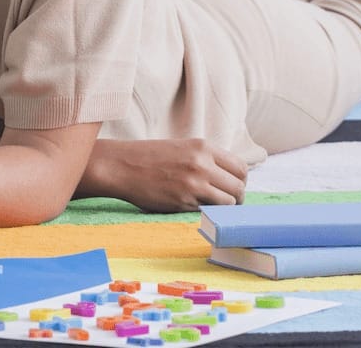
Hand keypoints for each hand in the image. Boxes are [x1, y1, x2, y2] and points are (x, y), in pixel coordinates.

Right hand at [90, 138, 246, 212]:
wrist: (120, 165)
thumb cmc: (149, 157)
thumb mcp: (182, 148)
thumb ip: (206, 159)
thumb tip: (229, 178)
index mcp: (203, 147)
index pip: (240, 168)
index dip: (240, 181)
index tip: (233, 187)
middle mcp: (202, 163)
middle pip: (238, 187)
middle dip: (237, 198)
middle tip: (227, 202)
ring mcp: (194, 183)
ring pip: (229, 202)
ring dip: (224, 208)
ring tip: (212, 207)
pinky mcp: (184, 201)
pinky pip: (208, 211)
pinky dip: (206, 212)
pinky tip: (194, 207)